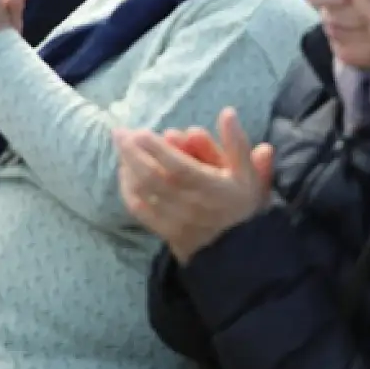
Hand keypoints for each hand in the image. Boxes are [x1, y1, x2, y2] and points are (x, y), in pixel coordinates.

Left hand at [114, 108, 272, 263]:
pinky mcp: (165, 232)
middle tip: (119, 133)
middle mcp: (189, 204)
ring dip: (127, 169)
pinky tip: (125, 176)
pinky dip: (128, 191)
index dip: (157, 150)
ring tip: (121, 150)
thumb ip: (238, 143)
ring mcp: (174, 220)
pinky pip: (140, 211)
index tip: (140, 132)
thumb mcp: (250, 174)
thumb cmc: (245, 208)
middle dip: (132, 153)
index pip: (178, 167)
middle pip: (152, 177)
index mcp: (210, 188)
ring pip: (143, 193)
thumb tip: (228, 112)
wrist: (242, 256)